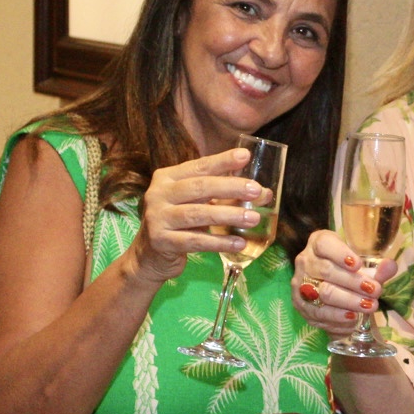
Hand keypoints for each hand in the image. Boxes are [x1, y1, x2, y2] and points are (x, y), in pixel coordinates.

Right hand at [129, 147, 270, 283]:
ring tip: (254, 218)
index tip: (245, 156)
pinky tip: (239, 243)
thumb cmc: (179, 224)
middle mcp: (158, 194)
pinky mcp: (161, 241)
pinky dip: (220, 242)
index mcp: (167, 178)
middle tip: (257, 190)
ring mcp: (157, 218)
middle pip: (199, 187)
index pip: (199, 166)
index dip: (222, 161)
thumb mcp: (198, 204)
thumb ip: (225, 195)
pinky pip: (196, 241)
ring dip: (229, 215)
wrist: (149, 257)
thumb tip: (264, 193)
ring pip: (198, 214)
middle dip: (230, 187)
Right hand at [292, 228, 397, 333]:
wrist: (335, 296)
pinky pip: (319, 313)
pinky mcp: (301, 306)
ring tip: (369, 306)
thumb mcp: (364, 268)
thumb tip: (390, 266)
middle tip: (375, 290)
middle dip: (353, 282)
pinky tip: (354, 318)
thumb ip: (377, 268)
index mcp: (318, 244)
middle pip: (326, 270)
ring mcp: (300, 284)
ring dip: (348, 301)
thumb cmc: (350, 275)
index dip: (340, 253)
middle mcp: (306, 261)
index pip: (324, 244)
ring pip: (323, 293)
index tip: (358, 264)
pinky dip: (338, 317)